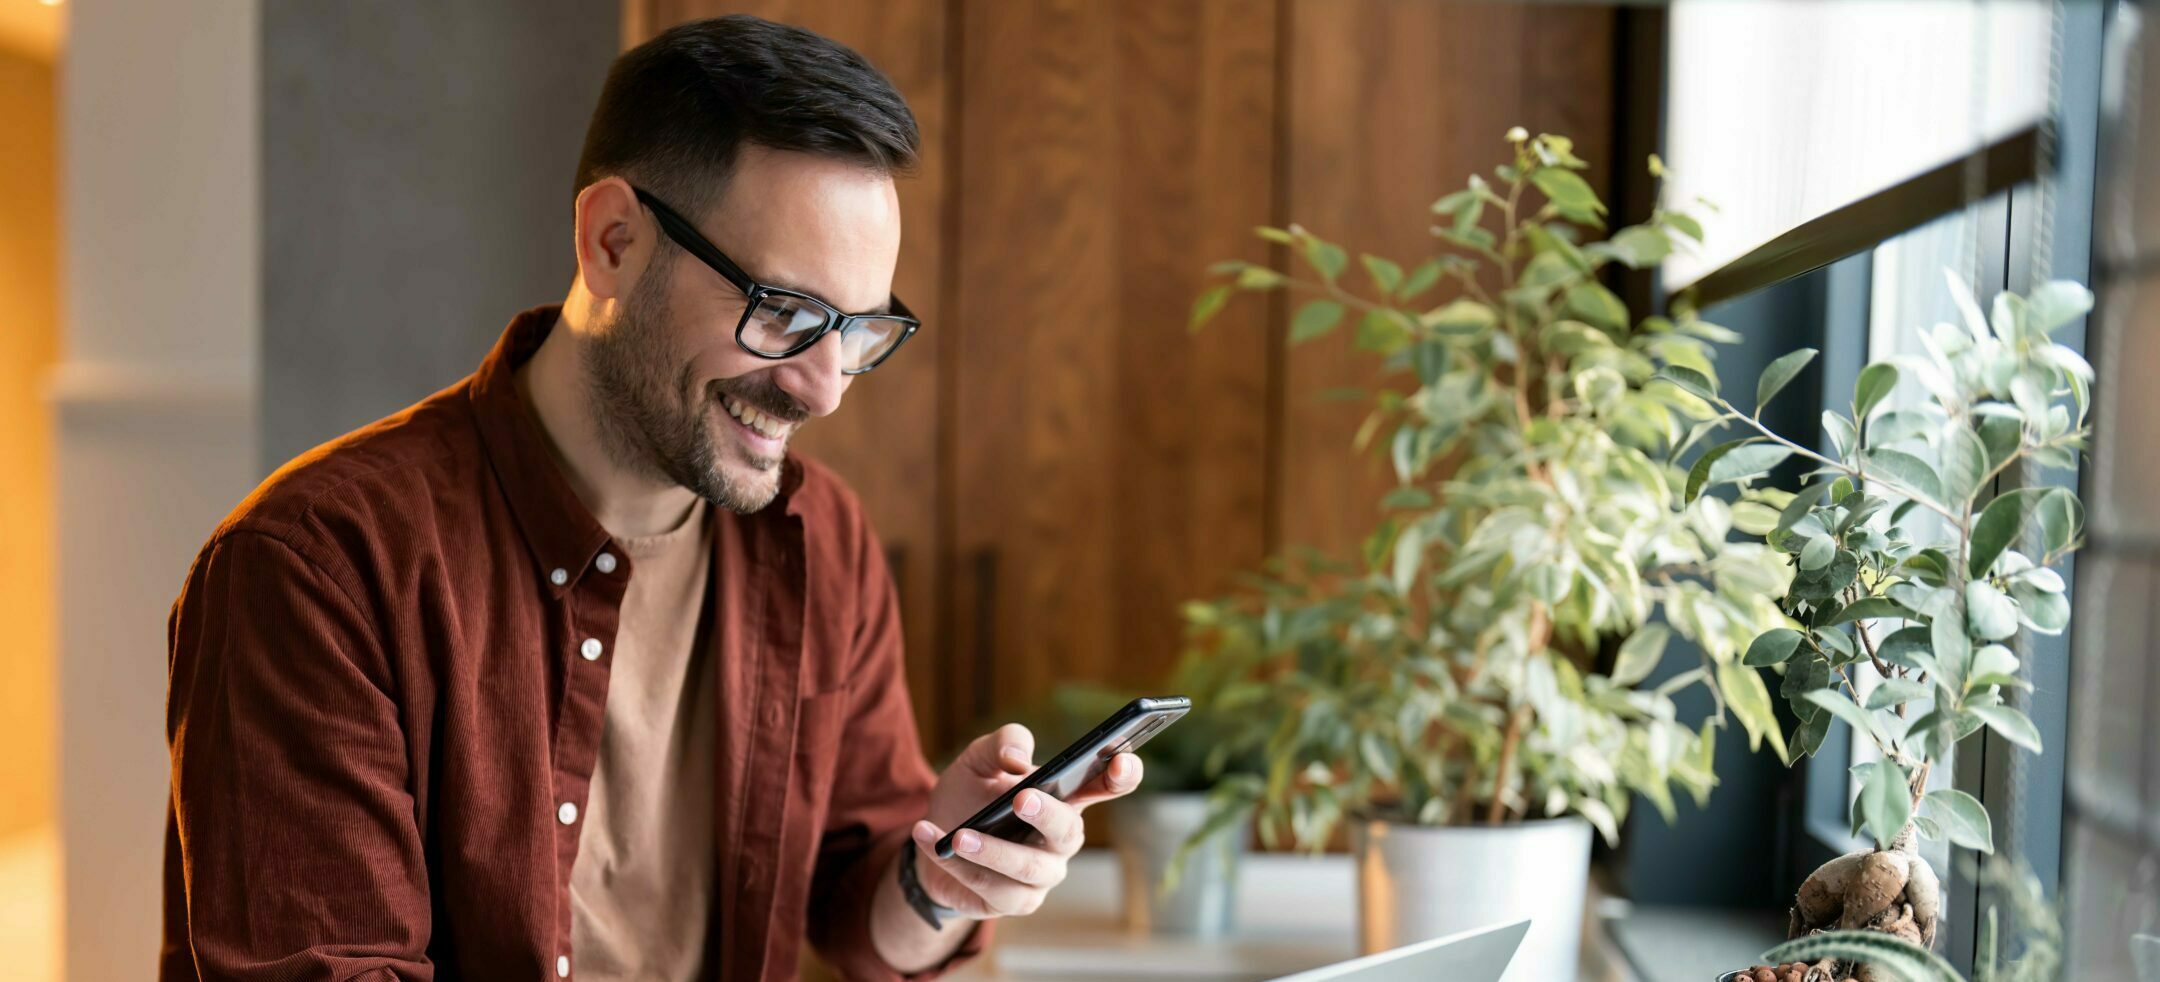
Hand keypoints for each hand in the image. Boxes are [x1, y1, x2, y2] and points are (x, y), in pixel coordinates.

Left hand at [909, 722, 1143, 919]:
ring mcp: (1041, 875)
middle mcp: (1061, 839)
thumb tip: (1019, 760)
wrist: (931, 841)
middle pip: (1068, 832)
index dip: (1122, 775)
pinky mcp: (1014, 902)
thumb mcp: (978, 759)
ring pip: (1027, 869)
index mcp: (1064, 797)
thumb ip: (1002, 743)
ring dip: (991, 851)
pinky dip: (957, 865)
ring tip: (958, 835)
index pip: (1106, 785)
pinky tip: (931, 840)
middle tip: (1020, 798)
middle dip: (1047, 816)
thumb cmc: (968, 795)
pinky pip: (990, 888)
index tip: (1121, 761)